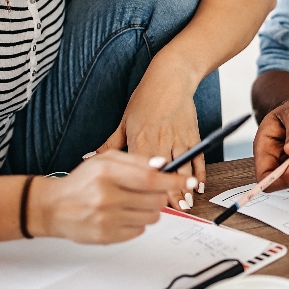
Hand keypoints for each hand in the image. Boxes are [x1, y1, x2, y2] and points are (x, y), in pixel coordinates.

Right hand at [30, 151, 192, 243]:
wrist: (54, 207)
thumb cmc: (82, 182)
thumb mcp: (105, 160)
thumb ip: (135, 161)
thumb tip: (163, 165)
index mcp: (106, 173)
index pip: (149, 178)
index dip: (173, 180)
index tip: (188, 181)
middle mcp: (106, 197)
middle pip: (155, 200)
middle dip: (159, 195)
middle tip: (149, 191)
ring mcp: (106, 220)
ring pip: (152, 217)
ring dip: (149, 209)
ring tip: (131, 203)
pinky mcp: (106, 237)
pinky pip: (139, 231)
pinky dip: (136, 223)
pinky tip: (121, 215)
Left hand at [96, 70, 202, 209]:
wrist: (171, 78)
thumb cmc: (146, 98)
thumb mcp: (124, 120)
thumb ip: (109, 145)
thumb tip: (89, 157)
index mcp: (140, 139)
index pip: (141, 171)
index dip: (144, 190)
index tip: (144, 204)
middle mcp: (160, 141)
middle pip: (164, 174)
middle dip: (167, 194)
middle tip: (170, 211)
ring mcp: (178, 138)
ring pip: (183, 168)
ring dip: (184, 187)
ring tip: (185, 204)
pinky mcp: (192, 134)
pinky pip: (198, 157)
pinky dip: (199, 172)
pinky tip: (198, 185)